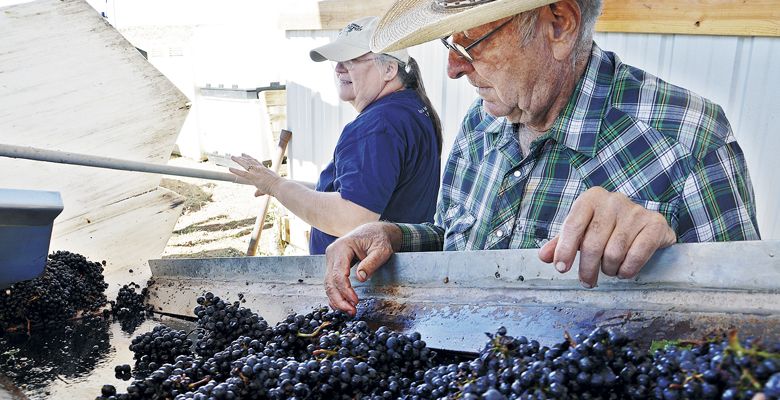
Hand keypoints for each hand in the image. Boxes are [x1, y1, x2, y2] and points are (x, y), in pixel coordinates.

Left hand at [229, 154, 281, 196]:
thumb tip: (255, 195)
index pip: (256, 162)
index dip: (250, 158)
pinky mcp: (254, 177)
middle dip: (244, 157)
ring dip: (238, 160)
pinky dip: (236, 171)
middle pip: (250, 161)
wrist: (279, 186)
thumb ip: (259, 191)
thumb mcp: (268, 187)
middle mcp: (260, 169)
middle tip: (238, 154)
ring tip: (232, 157)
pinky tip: (230, 168)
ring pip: (246, 164)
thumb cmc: (277, 187)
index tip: (246, 155)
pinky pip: (243, 173)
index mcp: (264, 170)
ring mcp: (256, 172)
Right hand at [324, 222, 400, 314]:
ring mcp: (331, 259)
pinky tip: (343, 305)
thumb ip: (371, 263)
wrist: (374, 232)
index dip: (345, 290)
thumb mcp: (381, 250)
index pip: (338, 274)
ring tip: (349, 311)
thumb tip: (361, 278)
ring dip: (337, 300)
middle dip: (339, 299)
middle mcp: (332, 253)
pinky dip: (336, 295)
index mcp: (342, 247)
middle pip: (329, 281)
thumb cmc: (378, 239)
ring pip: (328, 284)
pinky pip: (331, 282)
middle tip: (351, 312)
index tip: (356, 302)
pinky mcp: (333, 265)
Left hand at [539, 187, 675, 287]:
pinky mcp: (655, 224)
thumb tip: (543, 256)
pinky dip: (627, 270)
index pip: (573, 226)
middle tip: (587, 282)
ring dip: (609, 269)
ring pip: (614, 253)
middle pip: (592, 243)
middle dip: (587, 269)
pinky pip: (636, 256)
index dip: (564, 250)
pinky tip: (624, 271)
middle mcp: (613, 200)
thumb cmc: (607, 227)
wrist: (645, 222)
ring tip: (609, 269)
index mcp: (591, 198)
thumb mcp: (582, 231)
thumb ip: (561, 243)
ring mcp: (636, 211)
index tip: (561, 269)